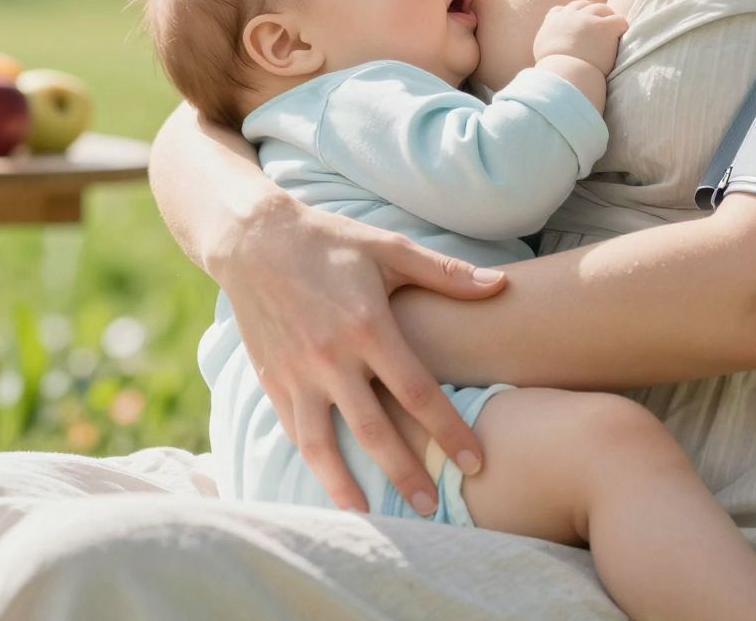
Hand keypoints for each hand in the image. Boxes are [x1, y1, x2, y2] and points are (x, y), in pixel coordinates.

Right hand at [210, 194, 508, 515]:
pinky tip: (332, 484)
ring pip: (325, 445)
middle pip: (375, 431)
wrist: (254, 239)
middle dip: (407, 473)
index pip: (418, 392)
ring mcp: (297, 374)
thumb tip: (501, 286)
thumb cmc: (330, 240)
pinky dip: (314, 464)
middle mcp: (331, 358)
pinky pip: (295, 432)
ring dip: (349, 486)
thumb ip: (445, 273)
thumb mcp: (389, 247)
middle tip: (433, 508)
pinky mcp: (271, 380)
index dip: (449, 431)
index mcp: (368, 327)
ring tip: (374, 516)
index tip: (475, 462)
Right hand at [533, 0, 628, 76]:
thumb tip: (553, 49)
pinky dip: (621, 27)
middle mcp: (569, 16)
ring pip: (601, 8)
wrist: (565, 75)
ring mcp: (588, 19)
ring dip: (607, 17)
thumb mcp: (541, 54)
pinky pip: (619, 20)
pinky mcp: (605, 27)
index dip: (570, 17)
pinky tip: (622, 37)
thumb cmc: (554, 72)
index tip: (577, 26)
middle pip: (582, 5)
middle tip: (600, 25)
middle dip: (591, 13)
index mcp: (552, 22)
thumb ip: (547, 44)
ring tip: (614, 30)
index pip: (560, 11)